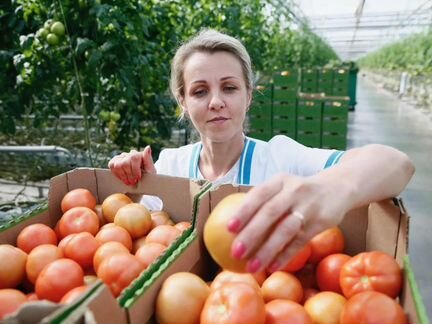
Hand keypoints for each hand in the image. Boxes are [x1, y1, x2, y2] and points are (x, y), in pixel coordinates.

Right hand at [108, 145, 155, 184]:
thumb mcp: (151, 170)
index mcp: (140, 155)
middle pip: (125, 163)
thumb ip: (148, 159)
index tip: (138, 178)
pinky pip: (112, 165)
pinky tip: (123, 178)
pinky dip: (117, 174)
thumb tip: (147, 147)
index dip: (135, 170)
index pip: (134, 158)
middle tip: (133, 182)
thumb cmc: (147, 176)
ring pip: (118, 165)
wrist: (141, 182)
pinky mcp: (115, 161)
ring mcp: (122, 157)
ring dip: (123, 175)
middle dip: (129, 175)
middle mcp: (130, 154)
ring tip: (128, 181)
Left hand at [227, 173, 349, 272]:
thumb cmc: (299, 191)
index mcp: (280, 181)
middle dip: (251, 234)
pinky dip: (286, 255)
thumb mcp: (283, 186)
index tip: (229, 228)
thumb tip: (233, 226)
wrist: (339, 187)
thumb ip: (263, 200)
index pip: (259, 194)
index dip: (244, 211)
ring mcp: (309, 207)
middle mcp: (294, 191)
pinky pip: (300, 242)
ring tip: (252, 267)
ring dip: (267, 250)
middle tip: (235, 252)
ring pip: (285, 230)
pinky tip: (272, 267)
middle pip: (270, 213)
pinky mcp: (321, 223)